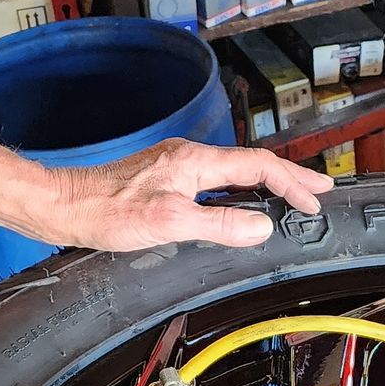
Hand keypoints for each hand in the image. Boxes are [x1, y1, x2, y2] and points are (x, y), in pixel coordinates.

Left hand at [47, 140, 330, 252]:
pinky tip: (244, 201)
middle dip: (288, 176)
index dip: (290, 182)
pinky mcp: (166, 179)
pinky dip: (241, 189)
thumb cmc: (107, 212)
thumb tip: (259, 228)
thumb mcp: (170, 224)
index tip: (313, 198)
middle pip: (251, 163)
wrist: (66, 207)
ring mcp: (177, 167)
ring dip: (266, 182)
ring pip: (234, 171)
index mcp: (194, 162)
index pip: (257, 166)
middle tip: (319, 189)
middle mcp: (188, 157)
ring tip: (291, 194)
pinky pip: (216, 180)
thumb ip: (219, 225)